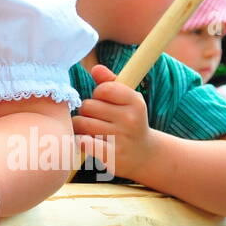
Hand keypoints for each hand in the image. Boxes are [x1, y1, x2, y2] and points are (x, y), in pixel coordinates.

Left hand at [71, 65, 156, 179]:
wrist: (144, 155)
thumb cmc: (129, 121)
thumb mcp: (127, 99)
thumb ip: (110, 82)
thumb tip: (95, 69)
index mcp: (135, 102)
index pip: (103, 89)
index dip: (97, 94)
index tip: (103, 101)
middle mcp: (130, 120)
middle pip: (88, 106)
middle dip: (87, 111)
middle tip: (96, 119)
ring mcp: (121, 139)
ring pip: (81, 123)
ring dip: (81, 127)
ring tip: (91, 130)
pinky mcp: (111, 156)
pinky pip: (83, 142)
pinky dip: (81, 141)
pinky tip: (88, 142)